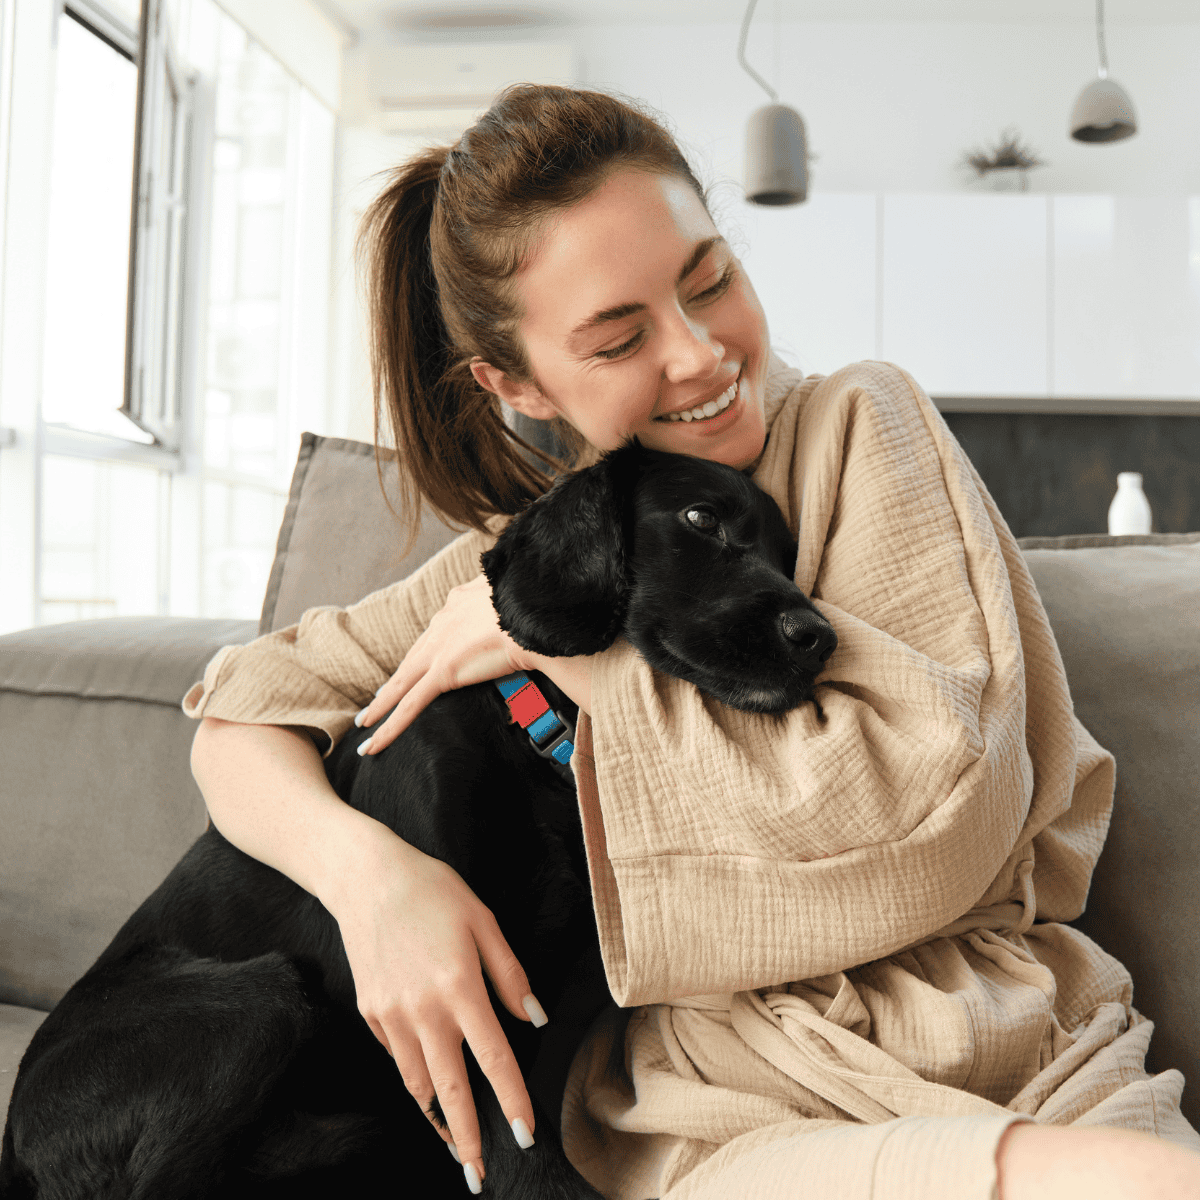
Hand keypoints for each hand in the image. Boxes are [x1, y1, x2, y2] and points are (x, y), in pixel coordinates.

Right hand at [330, 824, 545, 1190]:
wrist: (365, 876)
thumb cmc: (432, 891)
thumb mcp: (483, 920)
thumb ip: (510, 975)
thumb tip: (534, 1018)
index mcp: (459, 987)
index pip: (493, 1059)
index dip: (512, 1101)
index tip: (525, 1134)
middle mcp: (422, 1010)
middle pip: (449, 1090)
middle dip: (467, 1138)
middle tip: (479, 1175)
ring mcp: (390, 1015)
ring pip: (416, 1082)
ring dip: (438, 1117)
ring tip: (456, 1142)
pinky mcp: (369, 1011)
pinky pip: (396, 1054)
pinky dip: (414, 1074)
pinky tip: (427, 1082)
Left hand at [356, 574, 525, 755]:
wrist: (531, 610)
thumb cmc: (531, 602)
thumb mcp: (513, 594)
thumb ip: (505, 600)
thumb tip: (513, 602)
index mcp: (457, 605)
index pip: (433, 636)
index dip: (420, 655)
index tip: (412, 666)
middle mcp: (441, 624)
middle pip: (411, 660)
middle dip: (393, 682)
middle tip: (377, 700)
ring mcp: (439, 649)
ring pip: (401, 684)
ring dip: (381, 706)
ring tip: (366, 722)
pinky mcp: (443, 672)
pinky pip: (410, 704)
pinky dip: (390, 726)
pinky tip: (375, 742)